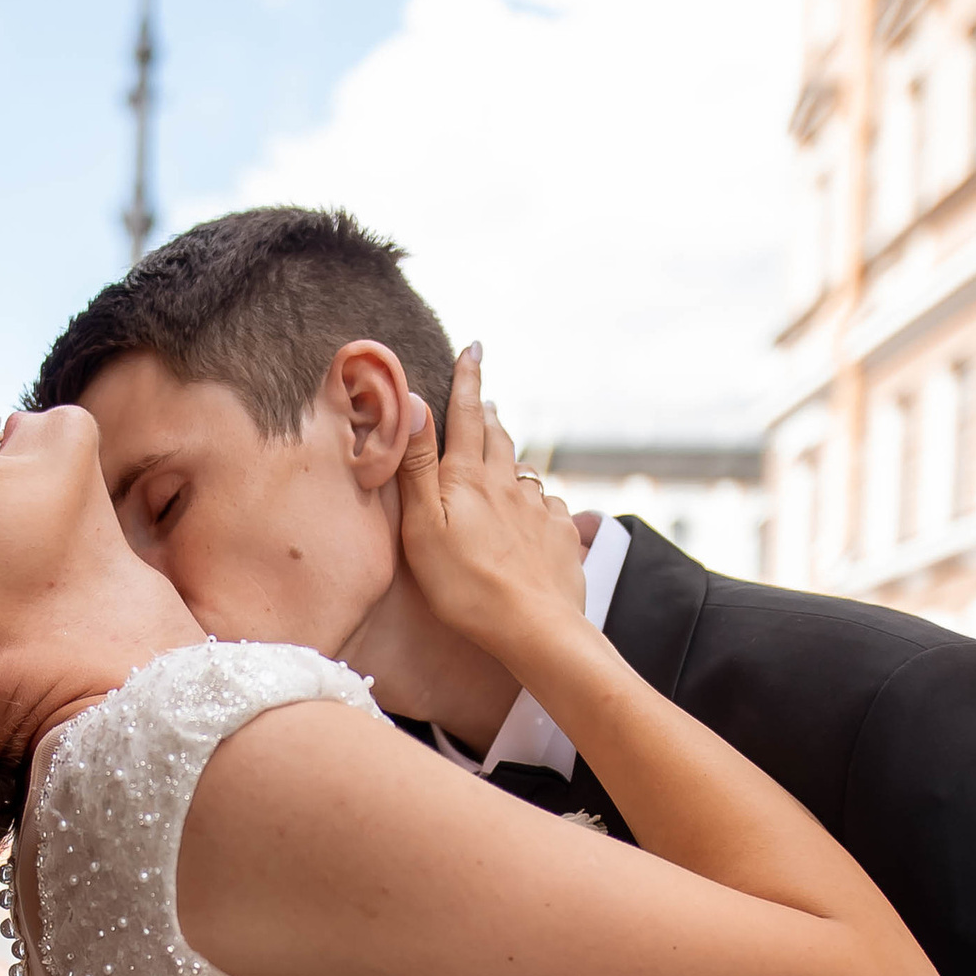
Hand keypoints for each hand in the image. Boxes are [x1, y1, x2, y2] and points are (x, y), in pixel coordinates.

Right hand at [395, 342, 587, 656]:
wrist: (533, 627)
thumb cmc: (465, 585)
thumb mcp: (424, 526)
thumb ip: (419, 466)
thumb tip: (415, 402)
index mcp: (469, 478)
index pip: (468, 415)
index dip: (468, 380)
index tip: (474, 349)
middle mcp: (507, 484)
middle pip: (498, 438)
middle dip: (490, 414)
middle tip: (486, 398)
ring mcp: (537, 509)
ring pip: (523, 471)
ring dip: (511, 456)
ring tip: (504, 453)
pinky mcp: (560, 535)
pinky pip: (548, 505)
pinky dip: (536, 499)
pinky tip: (534, 510)